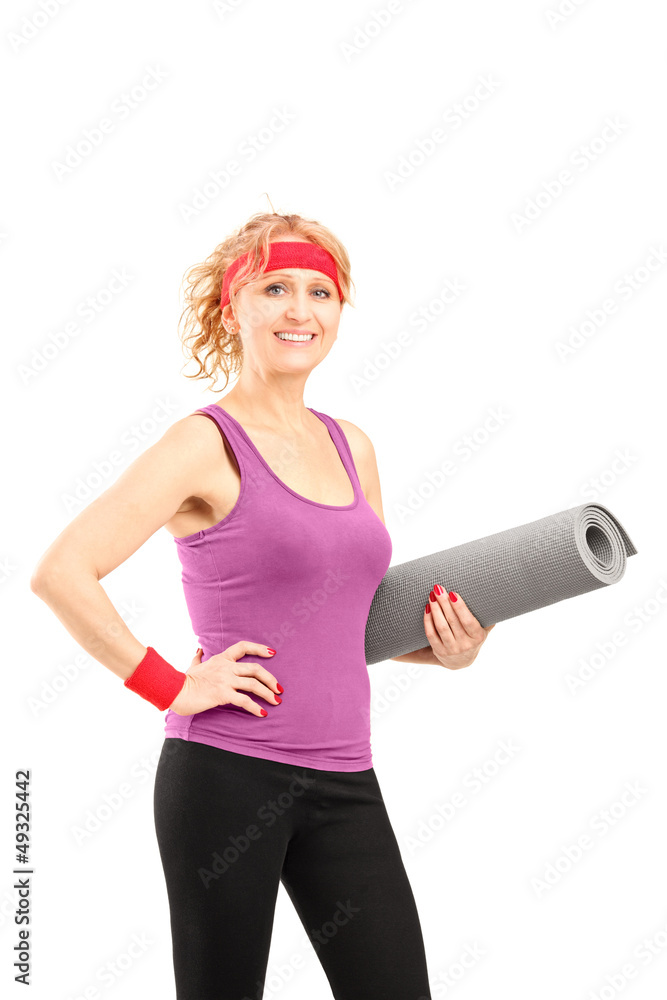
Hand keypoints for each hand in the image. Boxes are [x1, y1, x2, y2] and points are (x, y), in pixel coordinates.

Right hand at [168, 642, 282, 716]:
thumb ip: (199, 657)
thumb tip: (199, 649)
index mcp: (221, 658)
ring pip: (253, 684)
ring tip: (276, 701)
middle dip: (270, 679)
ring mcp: (225, 680)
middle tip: (279, 689)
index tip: (272, 653)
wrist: (175, 690)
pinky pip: (244, 700)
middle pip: (255, 668)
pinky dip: (255, 707)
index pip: (243, 647)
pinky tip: (262, 713)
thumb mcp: (193, 665)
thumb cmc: (183, 680)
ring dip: (268, 693)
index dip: (259, 648)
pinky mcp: (222, 694)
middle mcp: (226, 667)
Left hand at [424, 586, 495, 669]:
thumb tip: (494, 598)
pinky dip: (428, 620)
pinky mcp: (439, 651)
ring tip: (432, 596)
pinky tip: (427, 608)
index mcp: (477, 637)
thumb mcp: (483, 631)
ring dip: (435, 609)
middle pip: (452, 621)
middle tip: (438, 589)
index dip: (460, 607)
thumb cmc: (472, 639)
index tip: (452, 593)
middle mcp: (465, 644)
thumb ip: (487, 618)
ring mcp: (451, 649)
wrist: (460, 661)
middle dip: (444, 603)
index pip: (468, 621)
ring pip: (441, 626)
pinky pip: (431, 634)